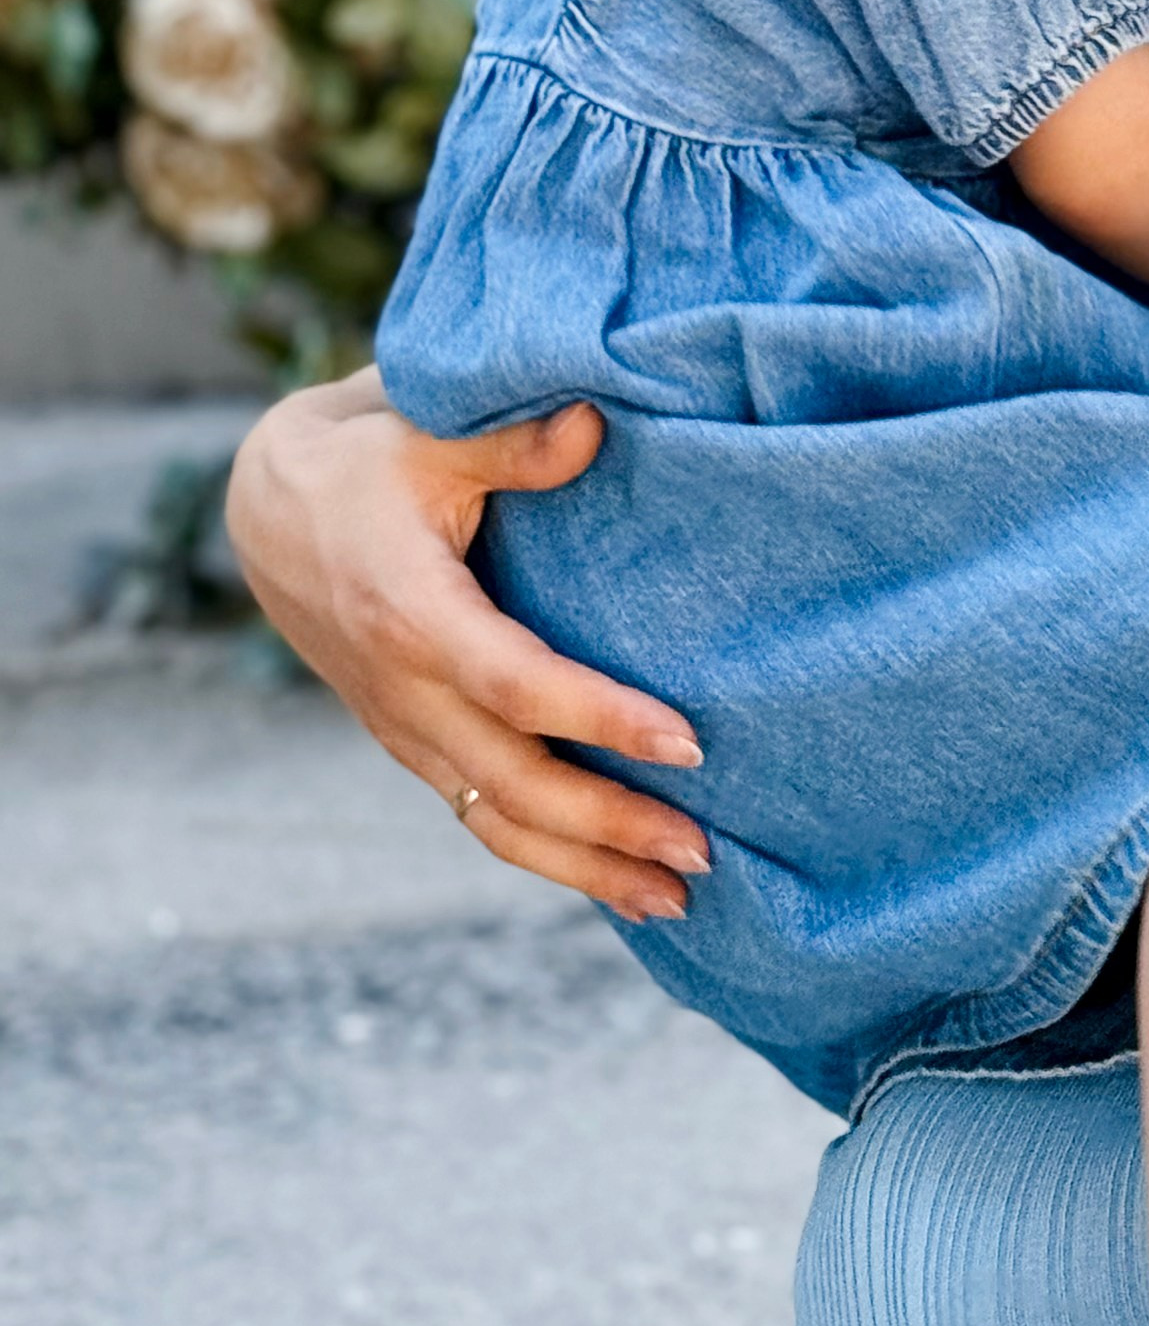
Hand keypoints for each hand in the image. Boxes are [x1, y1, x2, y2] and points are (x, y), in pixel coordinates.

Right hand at [224, 371, 710, 921]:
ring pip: (496, 822)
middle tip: (704, 854)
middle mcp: (403, 691)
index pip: (516, 686)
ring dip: (586, 867)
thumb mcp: (428, 431)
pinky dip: (548, 852)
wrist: (267, 513)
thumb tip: (594, 424)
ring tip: (676, 900)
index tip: (686, 743)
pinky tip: (613, 877)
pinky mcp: (412, 742)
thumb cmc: (362, 463)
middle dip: (611, 828)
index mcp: (411, 615)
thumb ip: (513, 441)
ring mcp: (404, 728)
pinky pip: (481, 814)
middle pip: (514, 785)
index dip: (601, 718)